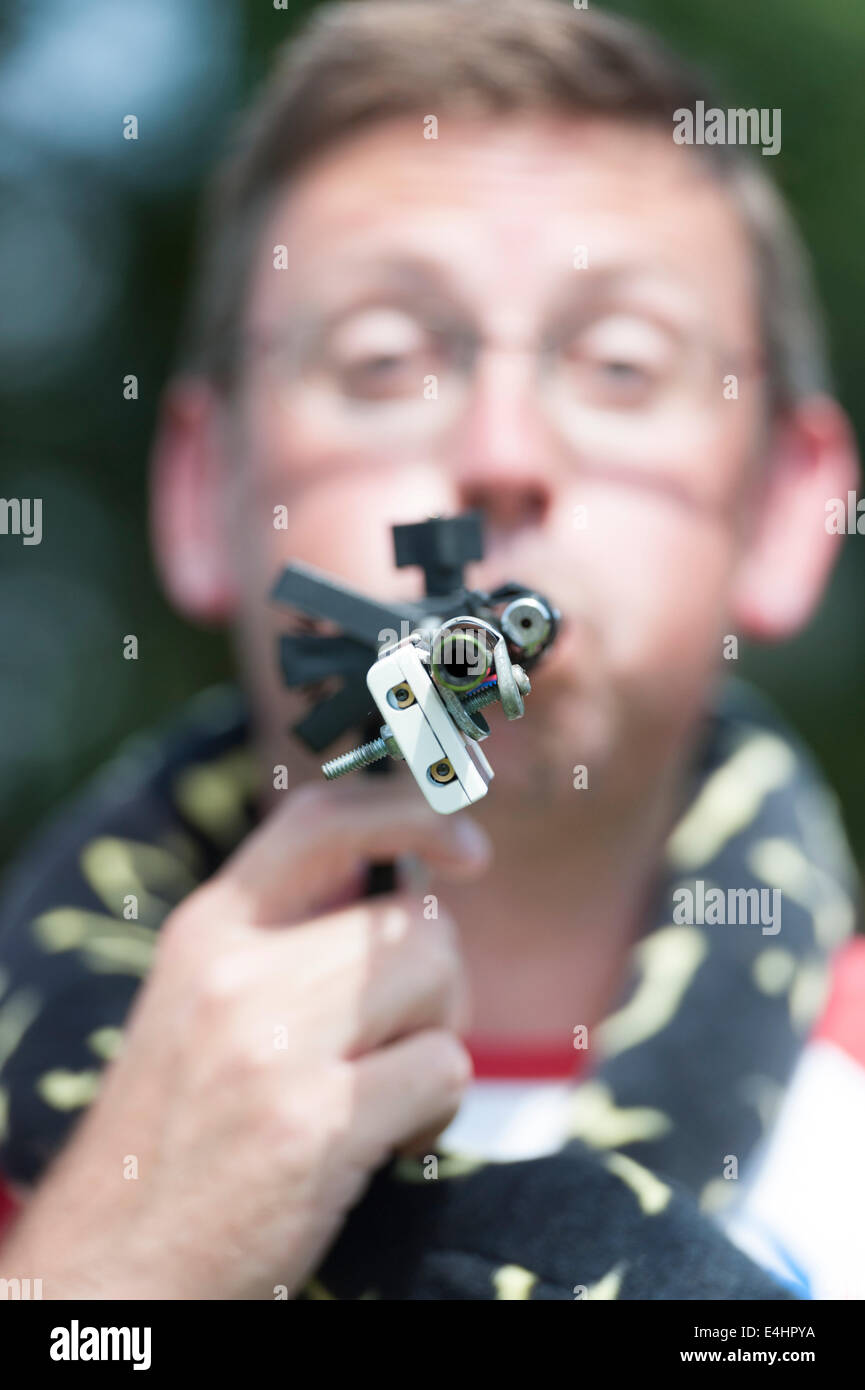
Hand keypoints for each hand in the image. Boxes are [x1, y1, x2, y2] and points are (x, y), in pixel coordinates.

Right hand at [0, 778, 491, 1298]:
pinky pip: (445, 1069)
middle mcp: (235, 971)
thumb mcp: (199, 1003)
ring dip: (439, 1039)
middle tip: (400, 1039)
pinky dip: (437, 1111)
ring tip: (388, 1094)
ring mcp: (272, 1044)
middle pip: (414, 917)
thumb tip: (399, 876)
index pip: (321, 821)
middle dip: (438, 980)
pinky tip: (388, 1144)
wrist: (115, 1261)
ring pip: (440, 979)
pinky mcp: (315, 1121)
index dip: (409, 813)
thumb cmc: (178, 1130)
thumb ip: (282, 937)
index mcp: (206, 930)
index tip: (465, 846)